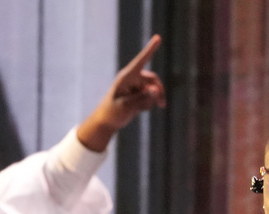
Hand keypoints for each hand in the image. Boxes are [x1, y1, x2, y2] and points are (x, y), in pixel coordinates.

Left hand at [77, 34, 166, 151]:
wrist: (106, 121)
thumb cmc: (112, 112)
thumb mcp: (126, 107)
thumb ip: (142, 98)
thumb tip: (156, 91)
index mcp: (126, 77)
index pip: (140, 61)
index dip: (150, 49)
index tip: (158, 37)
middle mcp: (132, 78)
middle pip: (153, 79)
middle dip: (159, 91)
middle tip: (162, 104)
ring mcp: (136, 85)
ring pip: (153, 89)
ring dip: (153, 100)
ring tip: (141, 110)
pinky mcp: (138, 93)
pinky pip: (150, 97)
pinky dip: (148, 104)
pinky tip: (138, 110)